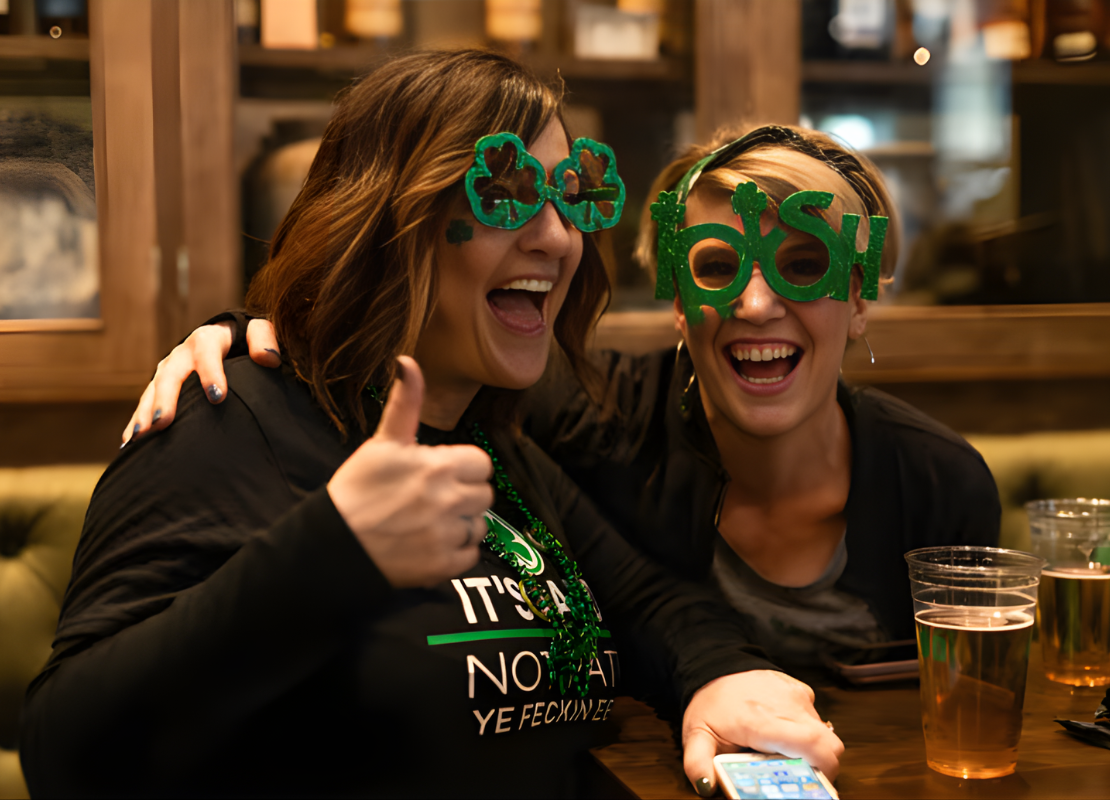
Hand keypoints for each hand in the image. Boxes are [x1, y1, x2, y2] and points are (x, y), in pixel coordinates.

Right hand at [121, 318, 280, 444]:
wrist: (227, 336)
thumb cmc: (246, 340)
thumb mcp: (258, 331)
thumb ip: (263, 339)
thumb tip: (267, 358)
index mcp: (209, 339)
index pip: (207, 351)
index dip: (211, 372)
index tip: (218, 397)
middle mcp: (183, 353)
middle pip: (171, 373)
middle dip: (166, 398)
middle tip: (163, 422)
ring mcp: (169, 369)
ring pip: (153, 390)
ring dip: (145, 412)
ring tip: (142, 436)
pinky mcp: (161, 385)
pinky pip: (146, 403)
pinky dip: (137, 421)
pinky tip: (130, 442)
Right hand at [327, 356, 492, 587]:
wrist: (332, 543)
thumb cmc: (356, 489)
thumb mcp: (381, 442)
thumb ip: (406, 404)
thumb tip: (408, 362)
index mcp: (438, 466)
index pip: (481, 464)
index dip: (463, 468)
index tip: (442, 474)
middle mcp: (448, 500)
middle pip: (484, 495)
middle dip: (464, 496)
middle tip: (433, 499)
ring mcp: (447, 535)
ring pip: (478, 526)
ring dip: (460, 525)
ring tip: (428, 523)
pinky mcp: (442, 566)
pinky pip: (469, 555)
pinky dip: (454, 552)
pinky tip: (428, 544)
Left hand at [682, 670, 843, 795]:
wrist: (716, 668)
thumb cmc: (710, 704)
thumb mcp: (697, 736)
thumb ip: (698, 763)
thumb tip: (706, 785)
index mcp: (762, 721)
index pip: (812, 745)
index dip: (823, 770)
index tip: (812, 784)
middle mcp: (786, 706)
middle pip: (830, 744)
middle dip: (823, 765)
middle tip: (801, 774)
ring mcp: (797, 695)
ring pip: (824, 732)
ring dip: (811, 748)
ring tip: (784, 751)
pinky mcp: (801, 690)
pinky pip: (815, 717)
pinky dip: (806, 729)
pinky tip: (783, 730)